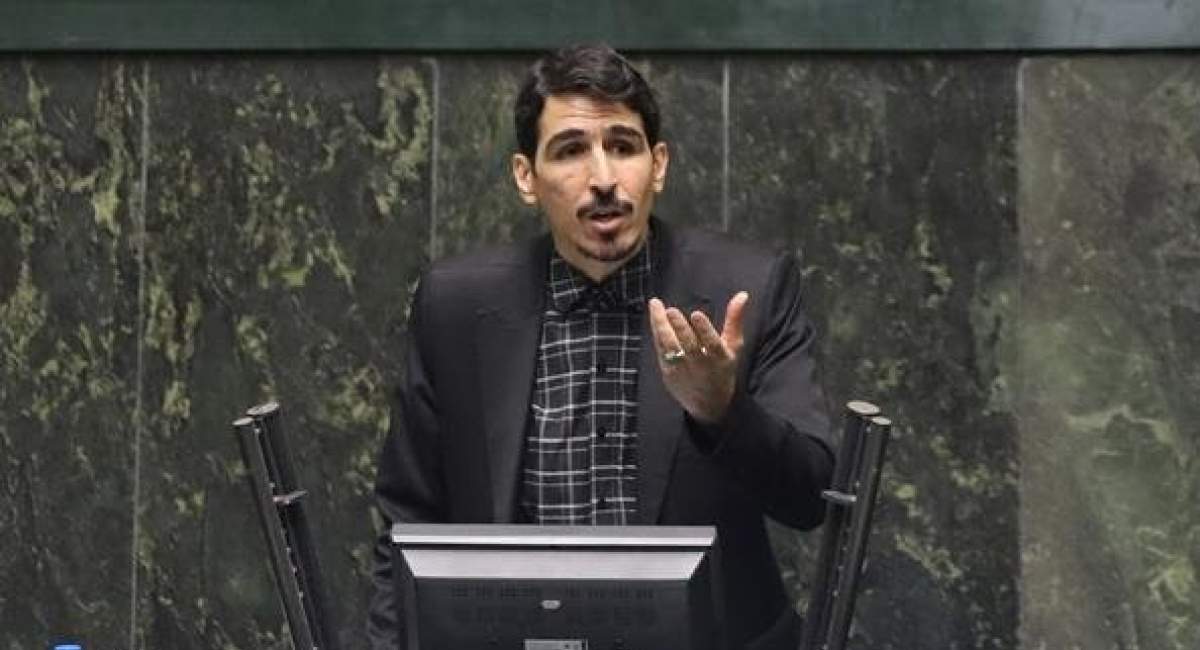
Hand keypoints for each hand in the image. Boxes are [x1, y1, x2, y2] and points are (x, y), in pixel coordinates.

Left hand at [647, 291, 748, 423]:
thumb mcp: (734, 347)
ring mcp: (682, 369)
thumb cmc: (722, 369)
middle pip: (688, 345)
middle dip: (680, 327)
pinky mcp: (668, 372)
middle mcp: (700, 364)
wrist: (709, 404)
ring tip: (656, 306)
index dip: (704, 329)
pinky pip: (661, 350)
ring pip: (670, 346)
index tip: (696, 314)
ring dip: (661, 326)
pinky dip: (657, 334)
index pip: (712, 343)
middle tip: (671, 310)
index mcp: (719, 358)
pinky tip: (654, 317)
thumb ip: (735, 320)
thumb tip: (742, 295)